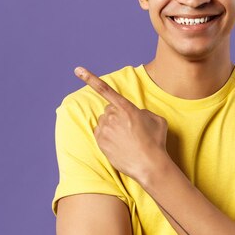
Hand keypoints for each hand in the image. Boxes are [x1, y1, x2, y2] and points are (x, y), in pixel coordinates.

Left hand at [74, 66, 169, 183]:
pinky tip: (120, 145)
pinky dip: (107, 137)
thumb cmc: (156, 142)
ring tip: (128, 140)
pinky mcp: (100, 142)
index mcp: (126, 107)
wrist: (149, 165)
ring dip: (112, 127)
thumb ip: (143, 112)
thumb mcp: (157, 119)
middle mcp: (112, 116)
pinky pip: (100, 134)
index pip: (105, 90)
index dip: (90, 78)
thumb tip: (136, 115)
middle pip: (109, 110)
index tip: (77, 70)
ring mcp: (105, 130)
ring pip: (104, 122)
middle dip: (117, 116)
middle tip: (131, 129)